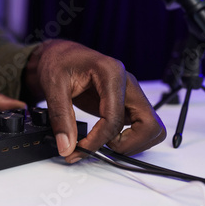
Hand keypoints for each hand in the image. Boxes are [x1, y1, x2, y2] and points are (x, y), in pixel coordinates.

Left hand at [25, 40, 165, 162]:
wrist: (60, 55)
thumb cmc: (58, 62)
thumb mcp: (53, 87)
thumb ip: (61, 118)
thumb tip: (67, 148)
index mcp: (112, 73)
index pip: (115, 118)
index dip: (98, 141)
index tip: (79, 150)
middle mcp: (128, 83)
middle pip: (149, 124)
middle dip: (127, 144)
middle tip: (102, 148)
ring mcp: (130, 93)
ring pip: (152, 127)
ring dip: (132, 143)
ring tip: (105, 142)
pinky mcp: (127, 102)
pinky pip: (142, 126)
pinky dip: (130, 138)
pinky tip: (107, 137)